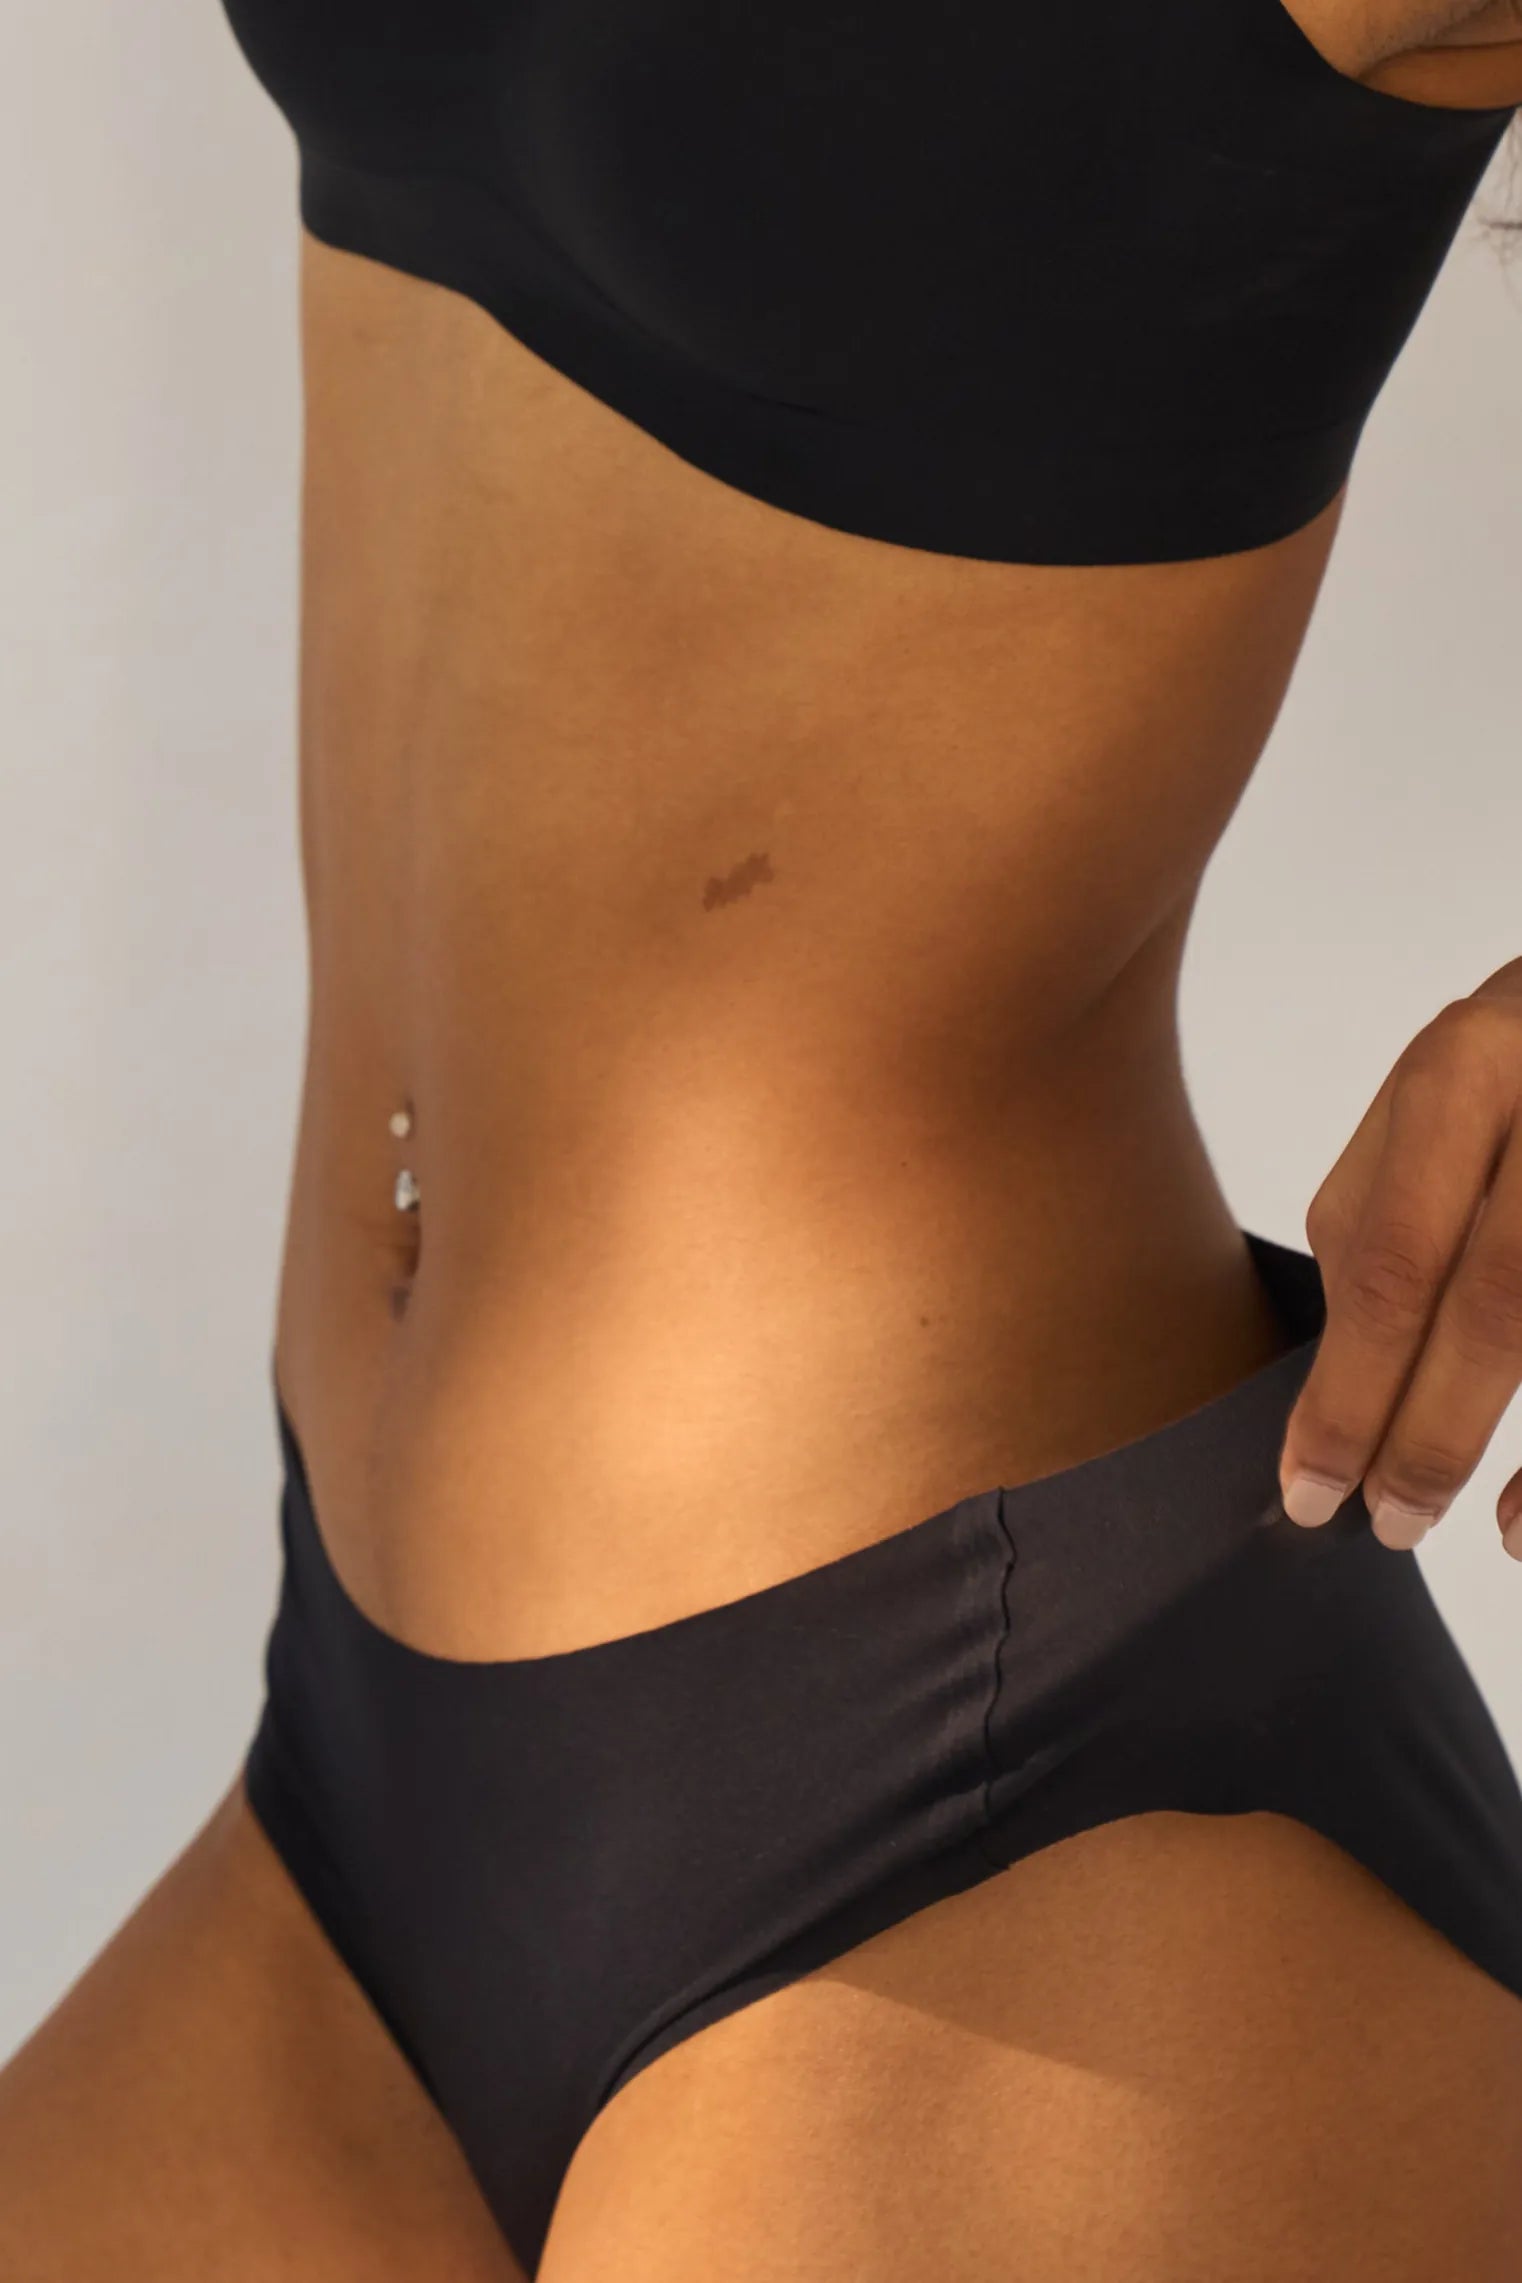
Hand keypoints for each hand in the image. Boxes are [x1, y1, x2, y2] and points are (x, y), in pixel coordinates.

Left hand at [1278, 957, 1521, 1554]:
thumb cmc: (1519, 1062)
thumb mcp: (1437, 1097)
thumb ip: (1378, 1218)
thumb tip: (1334, 1384)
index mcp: (1465, 1070)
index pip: (1394, 1263)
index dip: (1348, 1392)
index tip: (1306, 1486)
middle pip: (1496, 1304)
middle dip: (1424, 1433)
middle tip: (1380, 1524)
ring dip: (1504, 1443)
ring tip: (1446, 1521)